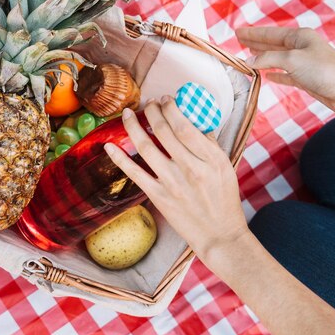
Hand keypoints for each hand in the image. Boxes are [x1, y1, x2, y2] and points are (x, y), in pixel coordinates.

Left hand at [104, 101, 248, 261]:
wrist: (219, 234)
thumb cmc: (224, 200)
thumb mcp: (225, 167)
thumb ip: (209, 144)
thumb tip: (194, 120)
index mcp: (210, 158)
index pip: (185, 125)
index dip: (171, 108)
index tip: (165, 100)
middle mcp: (190, 168)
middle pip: (164, 131)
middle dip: (152, 111)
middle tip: (147, 103)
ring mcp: (172, 183)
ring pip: (146, 147)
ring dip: (133, 126)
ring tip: (127, 113)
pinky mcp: (158, 196)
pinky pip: (134, 173)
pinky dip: (120, 158)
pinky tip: (109, 145)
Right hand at [238, 26, 334, 116]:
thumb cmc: (324, 70)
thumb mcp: (291, 59)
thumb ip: (268, 58)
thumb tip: (249, 61)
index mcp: (299, 37)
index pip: (270, 33)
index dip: (253, 33)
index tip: (238, 31)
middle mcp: (300, 48)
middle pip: (272, 44)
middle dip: (255, 42)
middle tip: (238, 40)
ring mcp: (303, 64)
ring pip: (276, 59)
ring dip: (262, 58)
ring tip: (247, 55)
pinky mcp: (305, 79)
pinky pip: (285, 74)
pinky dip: (274, 74)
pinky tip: (267, 75)